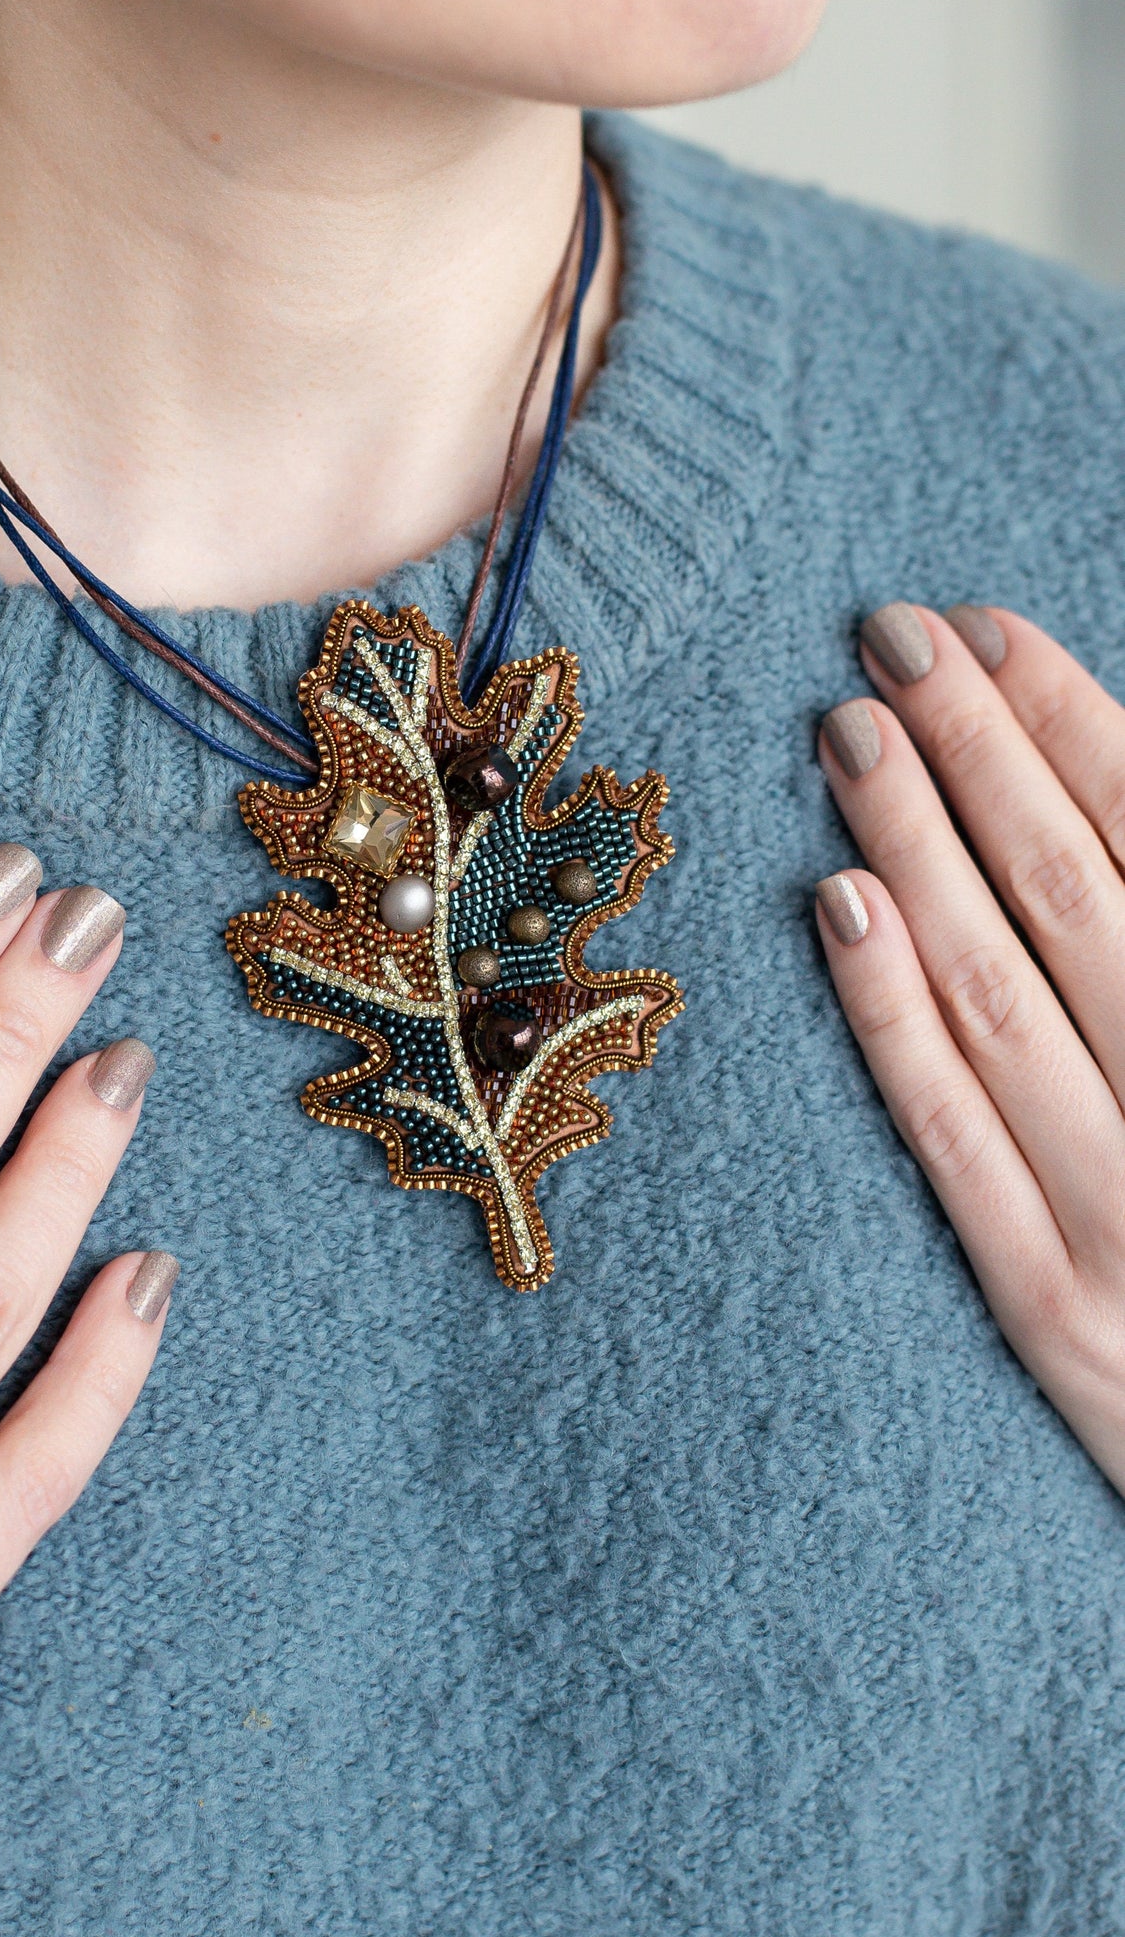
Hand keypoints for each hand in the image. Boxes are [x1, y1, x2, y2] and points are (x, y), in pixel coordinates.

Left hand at [816, 602, 1124, 1494]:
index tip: (990, 628)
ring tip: (849, 735)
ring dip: (920, 848)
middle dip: (983, 750)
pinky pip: (952, 1136)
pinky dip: (892, 1016)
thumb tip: (1107, 813)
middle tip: (892, 636)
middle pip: (1079, 891)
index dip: (1075, 722)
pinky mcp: (1050, 1308)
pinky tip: (837, 908)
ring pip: (1002, 992)